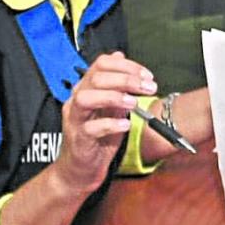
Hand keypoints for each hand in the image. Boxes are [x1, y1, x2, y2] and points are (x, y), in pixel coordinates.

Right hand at [54, 51, 155, 193]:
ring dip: (114, 97)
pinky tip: (125, 125)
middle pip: (96, 78)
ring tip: (134, 103)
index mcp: (86, 88)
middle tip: (148, 88)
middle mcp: (77, 100)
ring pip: (86, 98)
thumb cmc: (98, 136)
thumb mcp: (112, 105)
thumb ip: (116, 84)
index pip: (101, 64)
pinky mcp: (78, 139)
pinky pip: (90, 128)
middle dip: (126, 79)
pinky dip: (110, 124)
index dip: (127, 66)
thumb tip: (121, 56)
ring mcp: (75, 119)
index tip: (147, 76)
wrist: (82, 168)